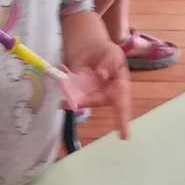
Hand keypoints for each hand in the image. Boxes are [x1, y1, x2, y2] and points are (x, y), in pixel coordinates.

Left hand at [60, 18, 129, 138]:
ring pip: (82, 101)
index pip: (123, 105)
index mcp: (120, 87)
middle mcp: (105, 94)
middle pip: (96, 101)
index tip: (123, 136)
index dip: (123, 120)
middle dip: (85, 101)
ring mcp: (90, 94)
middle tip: (75, 101)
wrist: (89, 47)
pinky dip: (65, 92)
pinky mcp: (77, 91)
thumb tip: (102, 75)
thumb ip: (109, 63)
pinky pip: (71, 94)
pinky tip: (61, 86)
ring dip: (72, 101)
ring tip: (63, 102)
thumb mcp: (112, 53)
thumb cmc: (107, 52)